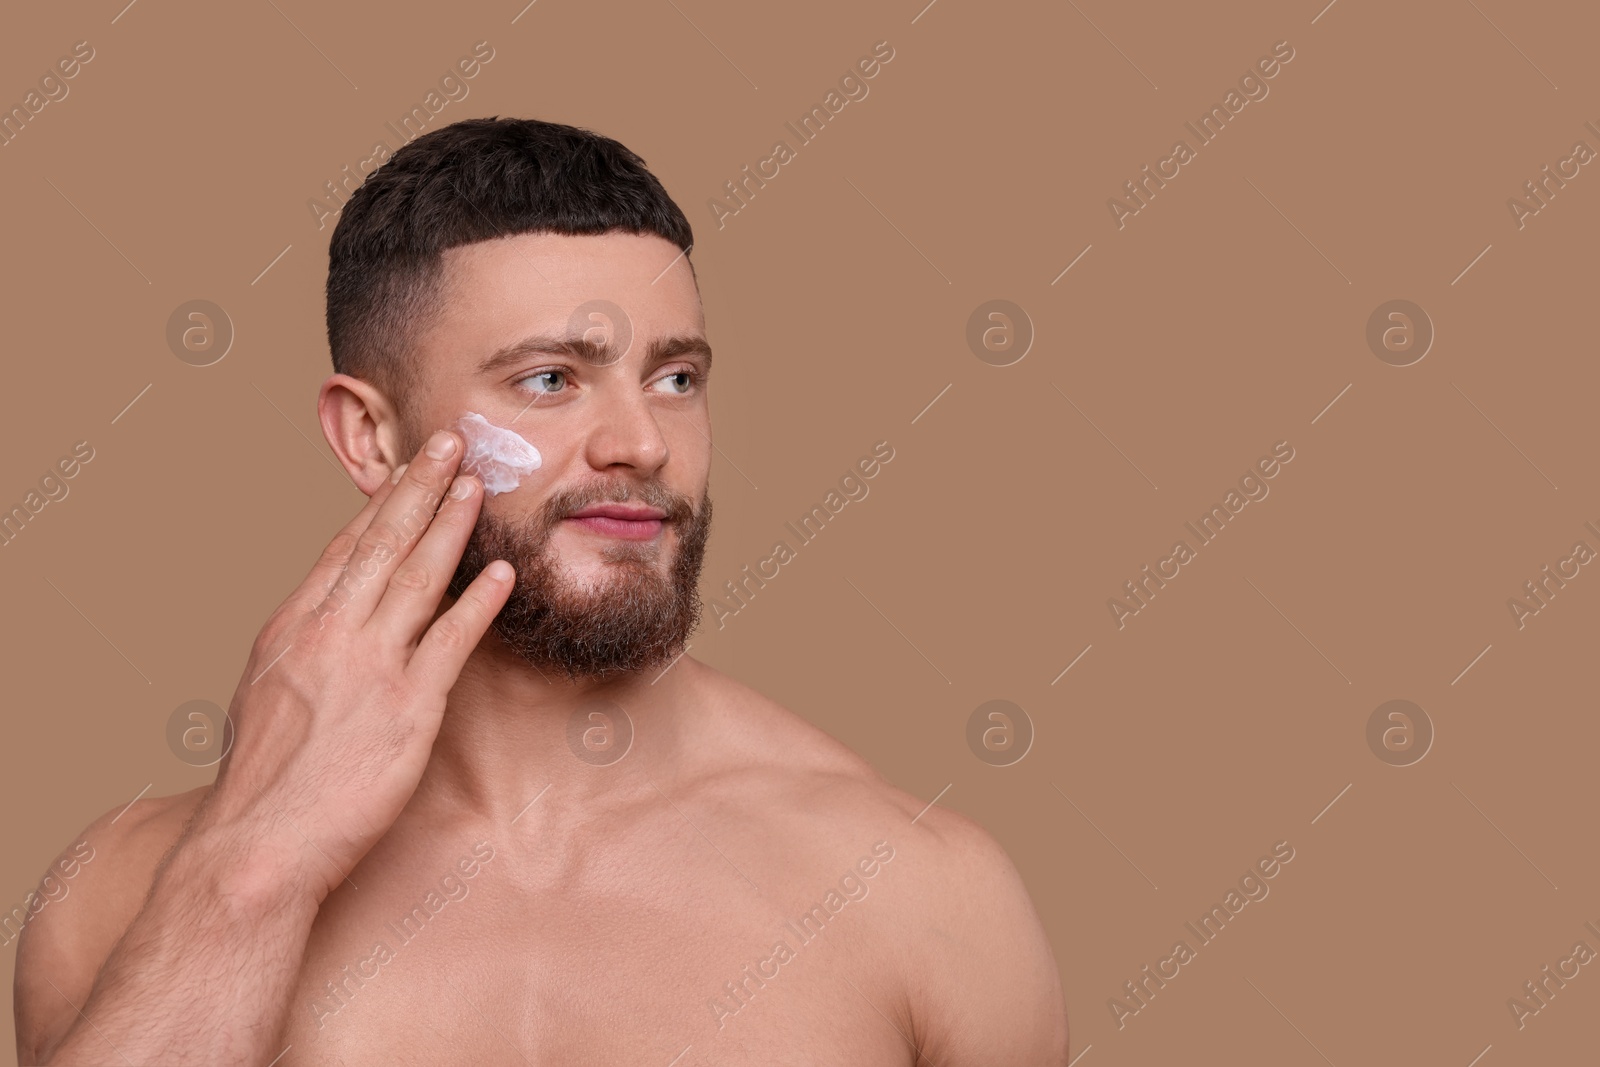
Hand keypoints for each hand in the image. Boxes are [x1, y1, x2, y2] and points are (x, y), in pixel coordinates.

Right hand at [202, 429, 512, 900]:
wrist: (258, 844)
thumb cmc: (261, 782)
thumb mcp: (263, 695)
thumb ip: (300, 652)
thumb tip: (325, 626)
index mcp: (292, 627)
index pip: (343, 550)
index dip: (380, 505)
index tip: (406, 472)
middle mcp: (330, 634)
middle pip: (382, 543)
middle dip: (419, 487)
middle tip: (449, 442)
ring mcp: (371, 666)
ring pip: (418, 577)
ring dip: (452, 525)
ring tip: (478, 483)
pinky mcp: (409, 707)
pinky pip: (451, 641)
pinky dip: (478, 602)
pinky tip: (501, 572)